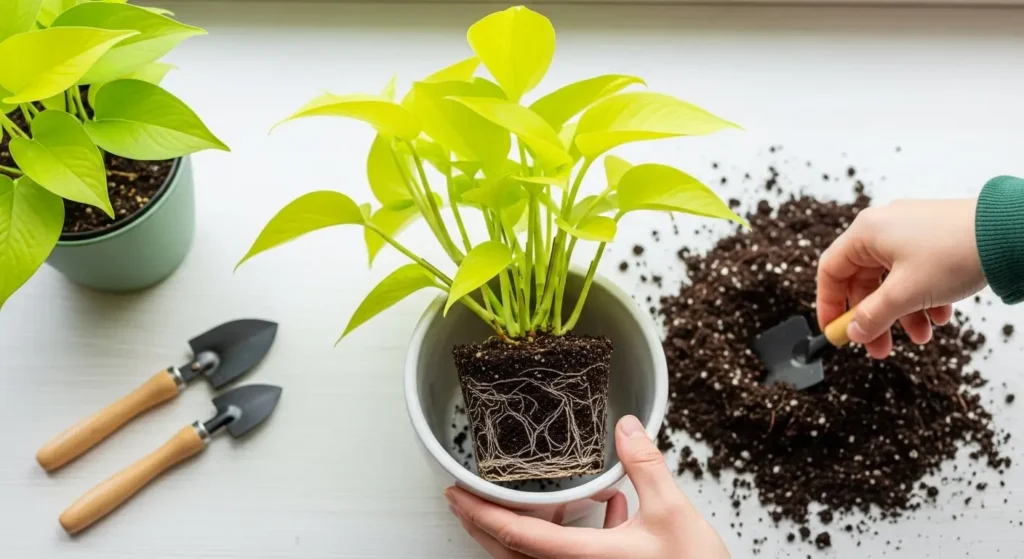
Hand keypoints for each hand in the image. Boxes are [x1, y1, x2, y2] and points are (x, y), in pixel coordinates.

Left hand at [445, 415, 729, 558]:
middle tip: (463, 495)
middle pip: (511, 551)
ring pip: (537, 555)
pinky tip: (609, 507)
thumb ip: (645, 466)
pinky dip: (570, 534)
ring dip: (524, 526)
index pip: (514, 534)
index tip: (454, 493)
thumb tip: (627, 427)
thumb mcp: (673, 512)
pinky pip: (569, 557)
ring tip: (527, 497)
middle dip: (484, 521)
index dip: (478, 512)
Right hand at [817, 198, 986, 357]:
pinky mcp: (933, 237)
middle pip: (863, 281)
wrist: (1009, 232)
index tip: (836, 331)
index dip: (829, 305)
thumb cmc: (954, 253)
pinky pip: (915, 272)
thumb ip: (873, 316)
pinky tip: (940, 315)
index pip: (831, 272)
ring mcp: (910, 231)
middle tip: (880, 347)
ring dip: (902, 313)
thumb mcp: (905, 294)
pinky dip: (922, 297)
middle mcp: (883, 228)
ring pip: (892, 280)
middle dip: (873, 318)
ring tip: (922, 336)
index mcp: (866, 233)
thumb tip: (854, 332)